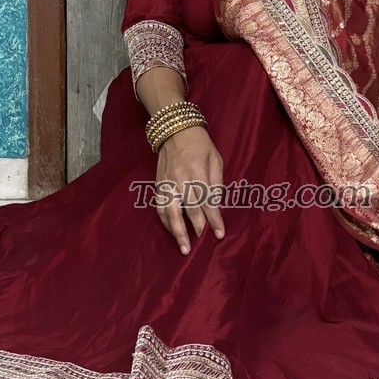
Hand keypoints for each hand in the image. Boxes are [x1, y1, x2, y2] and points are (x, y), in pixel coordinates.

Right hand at [155, 125, 224, 254]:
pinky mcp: (158, 185)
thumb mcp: (215, 159)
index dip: (213, 219)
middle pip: (190, 209)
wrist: (175, 131)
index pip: (207, 201)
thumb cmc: (200, 145)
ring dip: (178, 232)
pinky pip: (160, 207)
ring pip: (171, 212)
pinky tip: (172, 232)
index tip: (219, 234)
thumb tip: (217, 205)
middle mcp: (180, 179)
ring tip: (184, 248)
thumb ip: (216, 182)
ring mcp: (167, 183)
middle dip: (198, 228)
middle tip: (203, 244)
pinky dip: (166, 222)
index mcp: (197, 171)